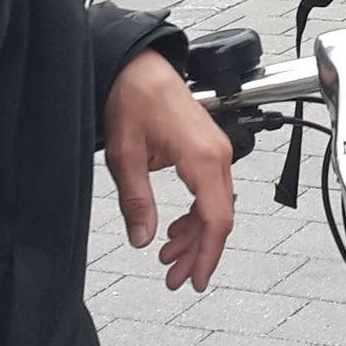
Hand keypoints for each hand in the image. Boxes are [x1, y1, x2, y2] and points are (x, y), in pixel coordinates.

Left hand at [104, 50, 234, 291]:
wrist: (138, 65)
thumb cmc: (133, 98)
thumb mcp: (125, 155)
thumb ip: (136, 200)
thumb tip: (143, 238)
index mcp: (203, 158)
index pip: (216, 219)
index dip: (208, 255)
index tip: (196, 279)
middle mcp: (218, 155)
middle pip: (219, 217)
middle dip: (198, 252)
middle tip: (175, 278)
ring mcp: (216, 151)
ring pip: (216, 206)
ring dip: (195, 235)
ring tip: (168, 257)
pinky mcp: (207, 148)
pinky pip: (210, 191)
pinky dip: (195, 214)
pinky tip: (174, 228)